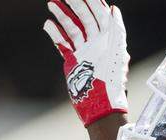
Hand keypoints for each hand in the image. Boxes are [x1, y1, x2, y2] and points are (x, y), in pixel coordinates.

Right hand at [44, 0, 129, 125]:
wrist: (99, 103)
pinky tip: (48, 24)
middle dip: (73, 5)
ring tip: (51, 4)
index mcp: (108, 38)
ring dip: (62, 15)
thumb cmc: (111, 77)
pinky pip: (63, 44)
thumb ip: (116, 28)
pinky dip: (55, 34)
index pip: (99, 14)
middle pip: (84, 18)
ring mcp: (84, 51)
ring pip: (72, 28)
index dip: (91, 2)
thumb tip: (113, 9)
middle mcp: (96, 42)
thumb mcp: (117, 49)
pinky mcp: (73, 61)